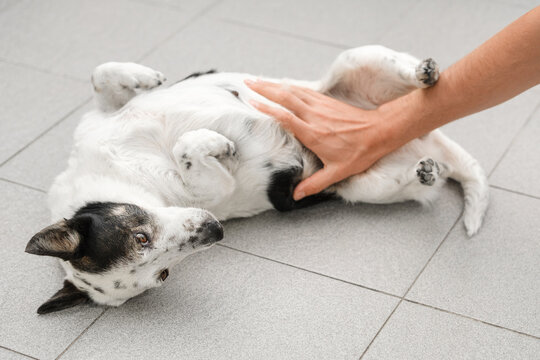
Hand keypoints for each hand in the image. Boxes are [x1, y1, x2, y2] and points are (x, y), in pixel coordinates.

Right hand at [245, 79, 394, 199]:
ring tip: (257, 80)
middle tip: (247, 84)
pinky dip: (290, 86)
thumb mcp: (338, 172)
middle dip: (264, 89)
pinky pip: (304, 90)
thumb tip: (297, 194)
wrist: (380, 132)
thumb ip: (315, 184)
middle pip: (285, 97)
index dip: (268, 109)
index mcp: (314, 134)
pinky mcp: (326, 101)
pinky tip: (281, 84)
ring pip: (293, 91)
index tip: (252, 102)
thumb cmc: (360, 152)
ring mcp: (320, 106)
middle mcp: (314, 116)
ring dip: (274, 84)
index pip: (286, 117)